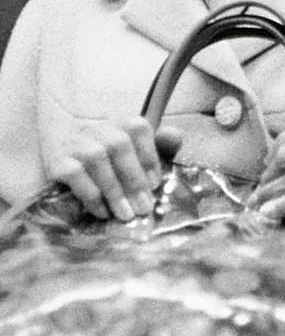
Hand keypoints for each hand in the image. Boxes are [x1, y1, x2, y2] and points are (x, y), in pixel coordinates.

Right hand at [49, 118, 175, 221]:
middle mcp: (98, 126)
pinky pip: (74, 175)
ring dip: (114, 190)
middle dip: (134, 179)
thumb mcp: (135, 147)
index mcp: (121, 121)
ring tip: (126, 214)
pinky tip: (102, 211)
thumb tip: (175, 136)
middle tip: (144, 207)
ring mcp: (76, 142)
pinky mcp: (57, 161)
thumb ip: (160, 144)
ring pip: (97, 160)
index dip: (149, 156)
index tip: (155, 183)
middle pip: (119, 146)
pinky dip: (90, 195)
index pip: (138, 129)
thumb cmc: (109, 152)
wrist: (62, 144)